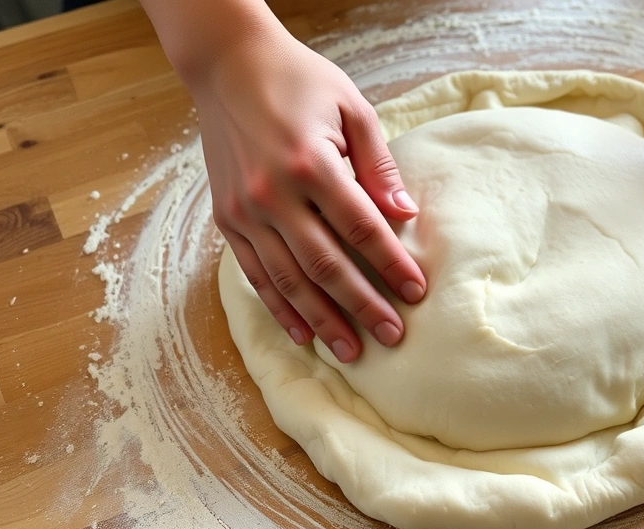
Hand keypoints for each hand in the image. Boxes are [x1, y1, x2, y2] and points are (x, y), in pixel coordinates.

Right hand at [191, 30, 426, 362]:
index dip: (391, 264)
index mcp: (310, 163)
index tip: (416, 293)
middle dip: (363, 305)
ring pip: (289, 279)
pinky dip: (280, 307)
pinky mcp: (226, 219)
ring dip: (323, 319)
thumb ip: (379, 166)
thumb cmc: (300, 81)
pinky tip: (303, 332)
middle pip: (326, 265)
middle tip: (392, 336)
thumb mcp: (352, 109)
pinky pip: (256, 273)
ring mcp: (244, 210)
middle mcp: (272, 194)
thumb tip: (406, 215)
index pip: (362, 228)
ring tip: (351, 351)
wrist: (228, 63)